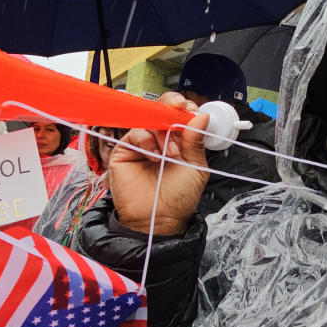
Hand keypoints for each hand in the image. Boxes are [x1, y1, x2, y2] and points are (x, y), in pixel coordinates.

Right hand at [107, 92, 208, 234]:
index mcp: (178, 141)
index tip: (191, 109)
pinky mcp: (124, 151)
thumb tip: (202, 116)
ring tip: (171, 153)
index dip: (184, 108)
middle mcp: (159, 140)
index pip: (179, 115)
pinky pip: (134, 133)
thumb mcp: (195, 168)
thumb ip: (196, 142)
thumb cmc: (178, 198)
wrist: (160, 219)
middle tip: (180, 111)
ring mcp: (141, 144)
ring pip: (149, 121)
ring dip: (163, 133)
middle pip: (161, 110)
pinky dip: (146, 140)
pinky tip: (155, 157)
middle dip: (172, 107)